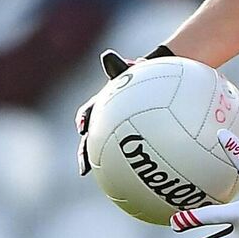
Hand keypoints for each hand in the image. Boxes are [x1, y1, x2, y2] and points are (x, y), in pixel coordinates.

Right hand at [74, 50, 133, 175]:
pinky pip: (122, 152)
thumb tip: (115, 57)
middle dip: (86, 153)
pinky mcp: (124, 137)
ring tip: (100, 178)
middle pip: (91, 138)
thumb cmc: (141, 75)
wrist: (155, 84)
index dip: (84, 118)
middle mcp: (105, 118)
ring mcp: (114, 128)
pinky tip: (130, 180)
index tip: (83, 127)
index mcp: (103, 103)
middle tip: (84, 168)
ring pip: (104, 148)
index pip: (89, 111)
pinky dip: (123, 165)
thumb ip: (121, 67)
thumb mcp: (132, 71)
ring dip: (100, 163)